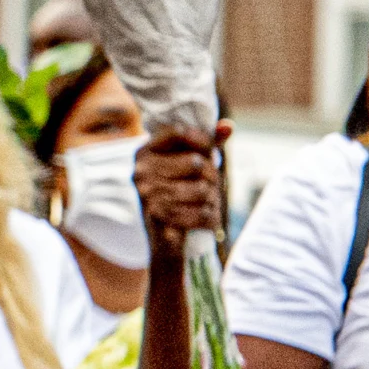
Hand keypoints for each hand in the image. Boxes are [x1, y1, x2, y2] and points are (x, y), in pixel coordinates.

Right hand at [133, 121, 228, 259]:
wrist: (166, 242)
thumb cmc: (183, 197)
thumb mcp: (192, 167)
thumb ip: (208, 145)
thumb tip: (228, 125)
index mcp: (145, 152)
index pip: (179, 132)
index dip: (203, 140)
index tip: (211, 153)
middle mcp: (141, 171)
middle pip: (195, 163)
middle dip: (211, 177)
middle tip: (210, 188)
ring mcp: (147, 194)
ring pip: (201, 190)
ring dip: (212, 201)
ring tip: (207, 206)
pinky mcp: (157, 217)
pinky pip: (200, 212)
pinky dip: (210, 219)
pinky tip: (206, 221)